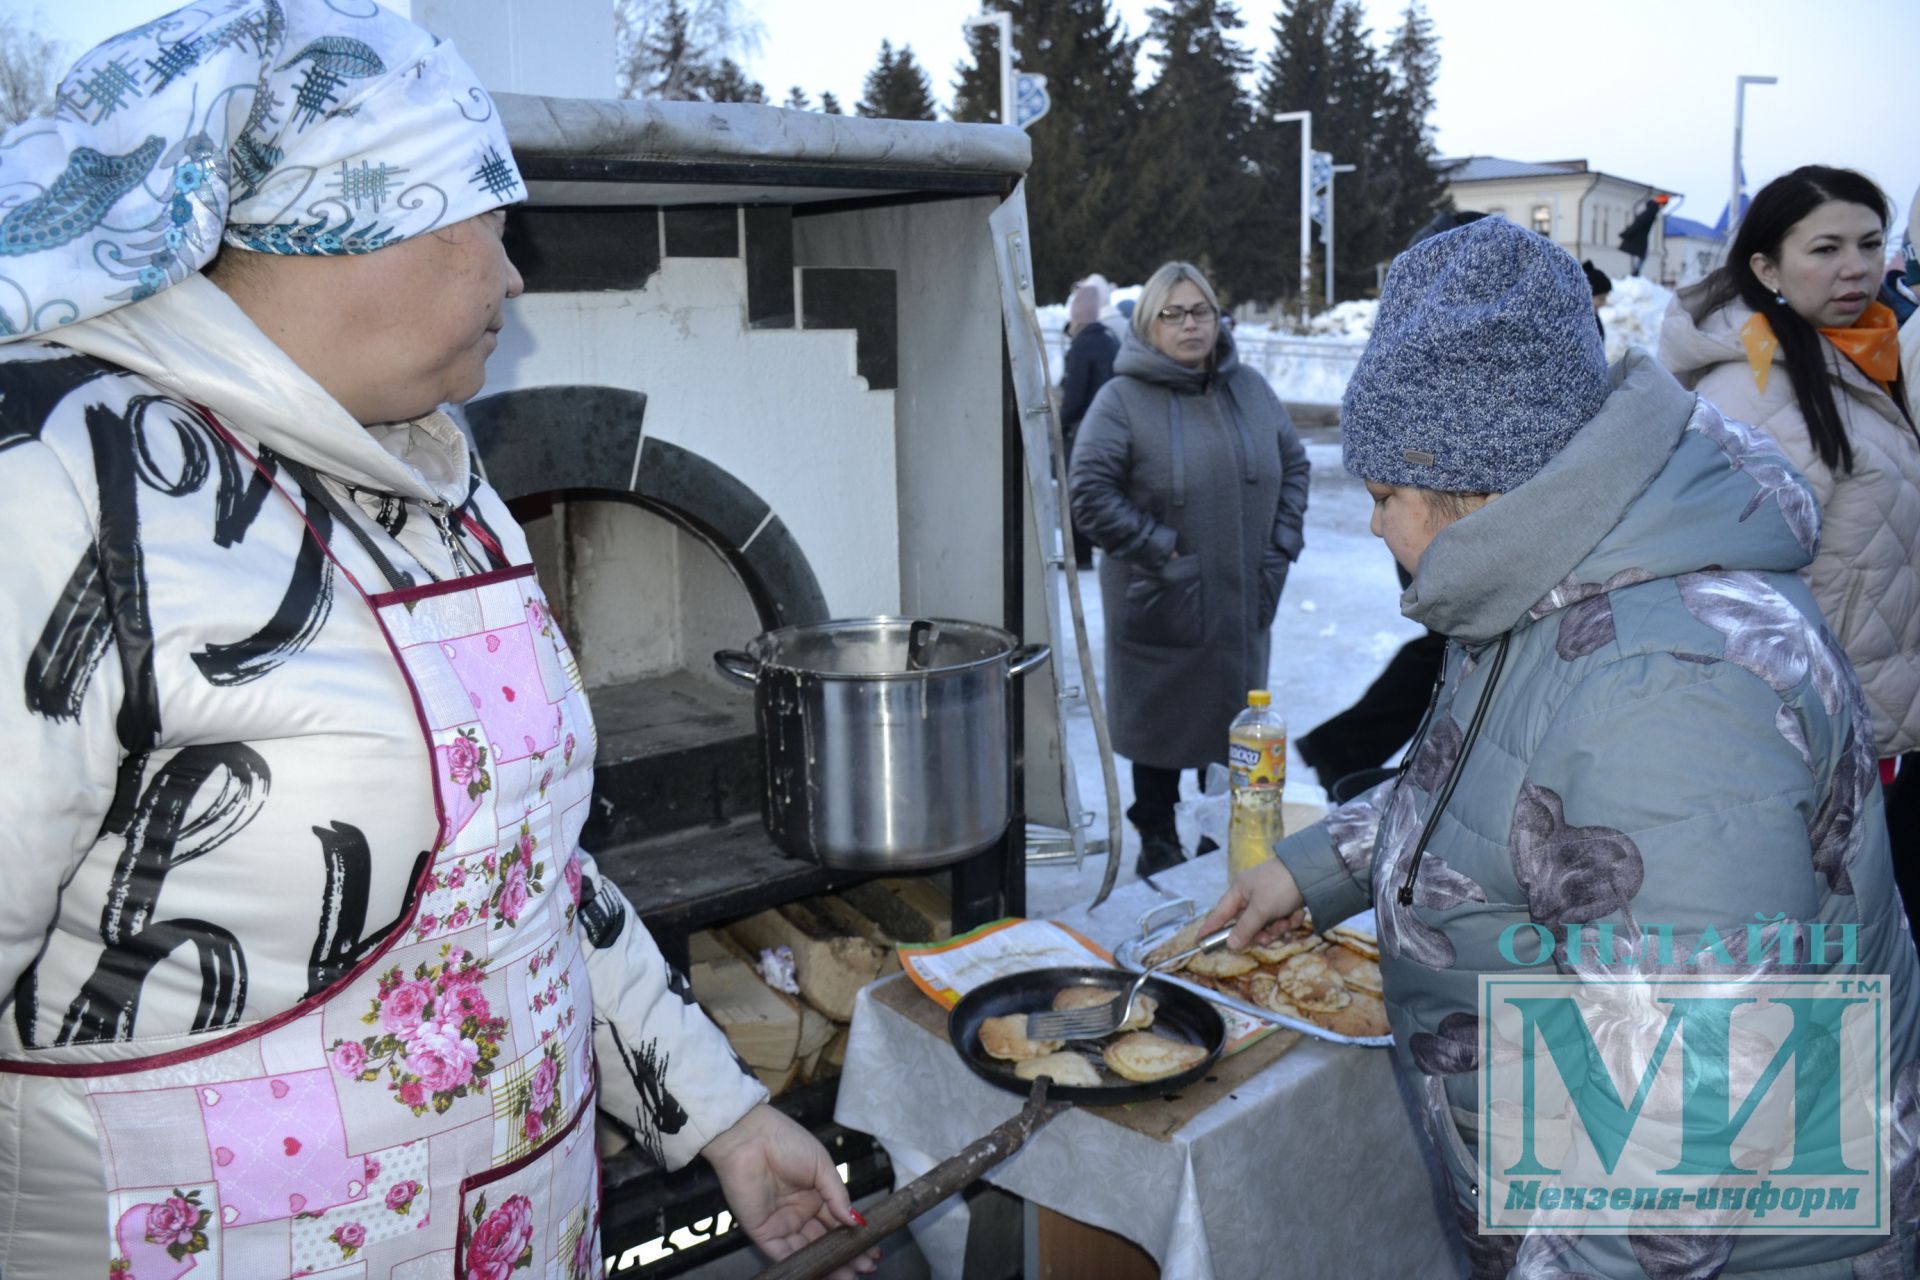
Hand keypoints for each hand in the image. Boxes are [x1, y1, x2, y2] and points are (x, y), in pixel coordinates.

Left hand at [702, 1102, 878, 1276]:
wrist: (750, 1137)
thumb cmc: (785, 1141)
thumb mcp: (822, 1165)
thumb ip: (838, 1195)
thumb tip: (855, 1220)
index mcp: (814, 1194)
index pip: (837, 1222)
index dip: (853, 1237)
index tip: (871, 1248)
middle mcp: (799, 1212)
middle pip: (825, 1241)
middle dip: (845, 1255)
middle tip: (865, 1267)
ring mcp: (781, 1223)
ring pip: (808, 1252)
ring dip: (828, 1264)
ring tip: (849, 1274)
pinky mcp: (763, 1232)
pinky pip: (783, 1255)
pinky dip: (801, 1265)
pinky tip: (821, 1271)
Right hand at [1197, 858, 1306, 950]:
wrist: (1313, 872)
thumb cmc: (1280, 885)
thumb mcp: (1261, 909)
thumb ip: (1245, 928)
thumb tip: (1230, 945)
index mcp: (1240, 891)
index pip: (1220, 914)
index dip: (1210, 928)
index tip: (1199, 941)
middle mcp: (1252, 895)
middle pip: (1247, 924)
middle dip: (1260, 932)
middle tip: (1268, 937)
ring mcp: (1269, 898)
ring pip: (1266, 924)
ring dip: (1278, 927)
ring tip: (1288, 920)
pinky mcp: (1284, 902)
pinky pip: (1281, 919)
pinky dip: (1290, 919)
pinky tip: (1298, 913)